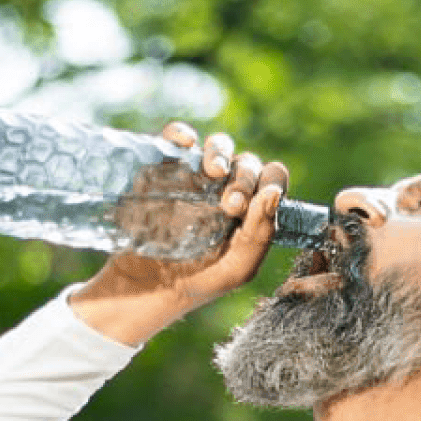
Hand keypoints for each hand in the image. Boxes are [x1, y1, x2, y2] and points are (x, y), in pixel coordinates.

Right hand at [71, 121, 289, 345]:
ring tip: (214, 171)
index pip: (273, 178)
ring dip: (220, 152)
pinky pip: (176, 137)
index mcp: (252, 207)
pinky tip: (186, 144)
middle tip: (230, 205)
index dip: (268, 184)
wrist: (147, 287)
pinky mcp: (165, 168)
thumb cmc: (198, 281)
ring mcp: (196, 175)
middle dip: (244, 179)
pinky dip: (181, 133)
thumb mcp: (237, 269)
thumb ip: (261, 234)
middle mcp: (227, 187)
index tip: (247, 209)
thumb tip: (272, 193)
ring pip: (219, 145)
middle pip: (247, 162)